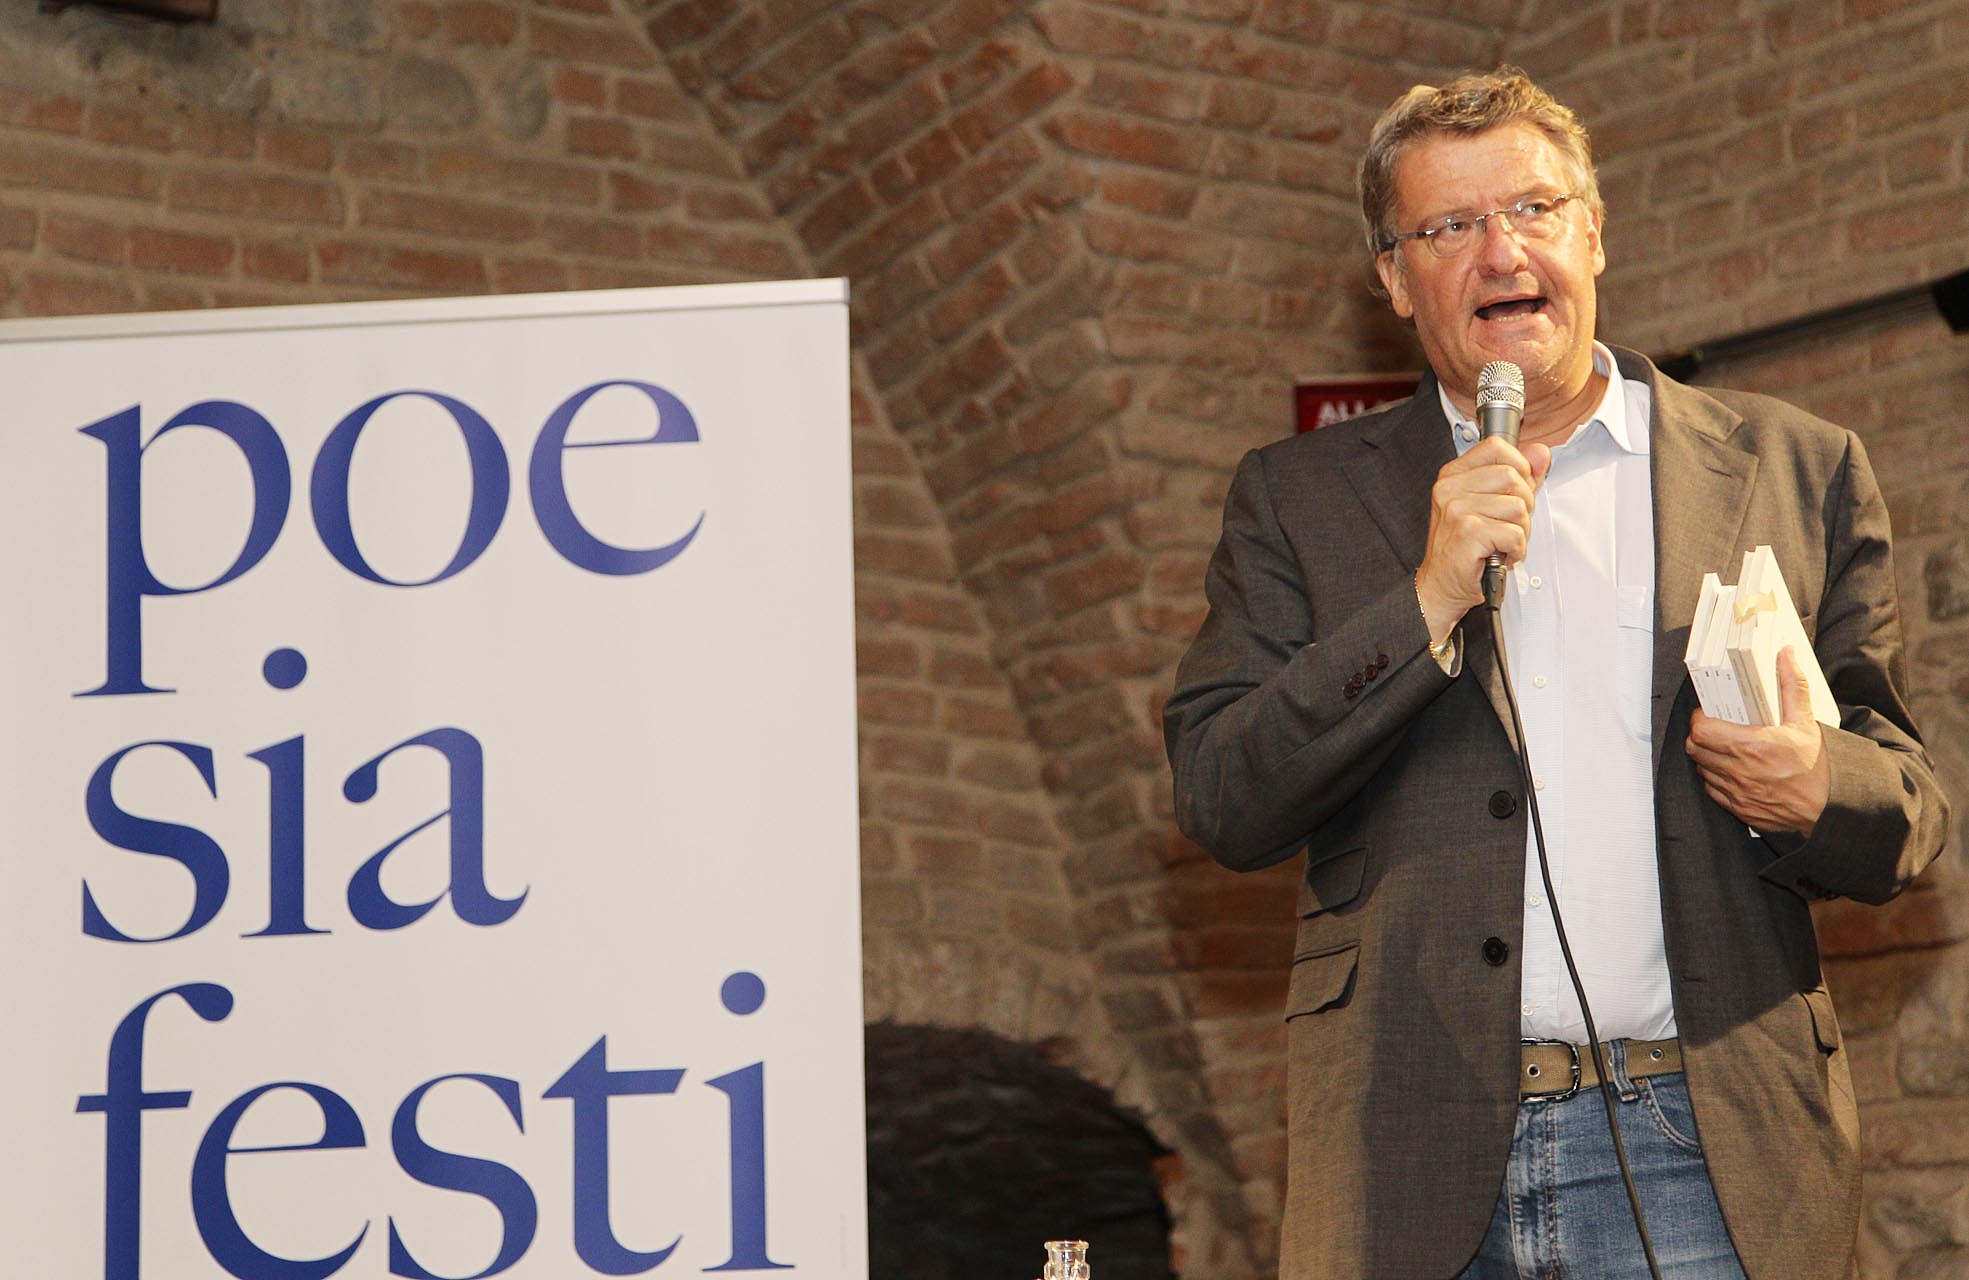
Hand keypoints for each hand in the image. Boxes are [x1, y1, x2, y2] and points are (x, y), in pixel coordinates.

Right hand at [1414, 436, 1551, 639]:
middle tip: (1507, 525)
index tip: (1516, 490)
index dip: (1518, 466)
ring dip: (1520, 531)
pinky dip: (1516, 550)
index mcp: (1453, 475)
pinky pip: (1515, 534)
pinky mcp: (1468, 533)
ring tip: (1502, 542)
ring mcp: (1457, 510)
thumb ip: (1517, 476)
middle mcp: (1450, 489)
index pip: (1497, 447)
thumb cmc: (1463, 547)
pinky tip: (1500, 555)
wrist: (1441, 586)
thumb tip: (1540, 453)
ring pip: (1518, 508)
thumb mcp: (1489, 504)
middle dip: (1523, 505)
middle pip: (1513, 477)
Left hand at [1686, 646, 1829, 835]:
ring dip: (1706, 757)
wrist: (1831, 808)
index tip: (1708, 714)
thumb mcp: (1805, 722)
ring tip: (1722, 748)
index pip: (1701, 730)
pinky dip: (1715, 778)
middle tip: (1712, 728)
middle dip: (1699, 736)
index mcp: (1751, 747)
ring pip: (1701, 769)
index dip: (1699, 719)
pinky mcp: (1739, 810)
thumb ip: (1791, 686)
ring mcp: (1737, 793)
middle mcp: (1739, 772)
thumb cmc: (1818, 768)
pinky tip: (1730, 770)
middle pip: (1694, 749)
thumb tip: (1785, 655)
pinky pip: (1712, 791)